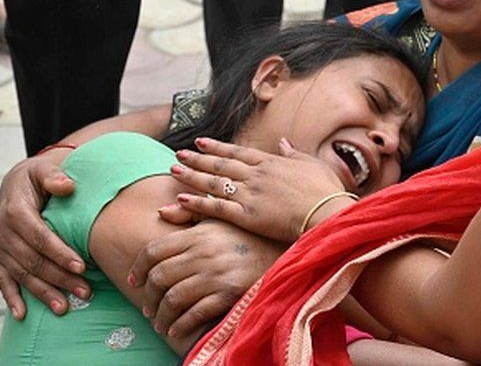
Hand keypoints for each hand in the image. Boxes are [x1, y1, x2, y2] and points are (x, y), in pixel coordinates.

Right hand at [0, 149, 89, 318]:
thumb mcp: (41, 170)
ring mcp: (0, 248)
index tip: (81, 266)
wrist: (12, 185)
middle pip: (33, 260)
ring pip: (22, 274)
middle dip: (60, 278)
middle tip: (85, 291)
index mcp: (16, 212)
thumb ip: (54, 176)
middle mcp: (4, 233)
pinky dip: (11, 298)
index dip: (60, 252)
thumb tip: (67, 185)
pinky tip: (22, 314)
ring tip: (64, 307)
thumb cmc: (32, 178)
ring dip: (42, 292)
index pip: (40, 236)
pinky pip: (3, 280)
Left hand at [127, 219, 284, 337]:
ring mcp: (216, 274)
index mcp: (199, 234)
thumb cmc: (251, 235)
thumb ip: (190, 214)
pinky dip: (180, 325)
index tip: (134, 280)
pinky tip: (176, 329)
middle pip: (160, 277)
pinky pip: (195, 313)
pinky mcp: (228, 292)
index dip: (138, 267)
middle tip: (147, 307)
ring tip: (160, 321)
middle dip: (148, 297)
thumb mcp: (221, 218)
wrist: (286, 250)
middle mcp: (204, 253)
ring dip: (161, 315)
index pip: (154, 251)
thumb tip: (161, 212)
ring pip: (173, 298)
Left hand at [169, 137, 348, 240]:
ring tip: (174, 170)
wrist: (328, 212)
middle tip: (179, 154)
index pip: (238, 151)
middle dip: (198, 158)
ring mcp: (250, 194)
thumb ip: (294, 153)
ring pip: (214, 183)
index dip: (218, 146)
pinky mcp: (247, 215)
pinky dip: (198, 202)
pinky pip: (217, 207)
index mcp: (272, 162)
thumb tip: (283, 143)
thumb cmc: (326, 191)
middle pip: (221, 164)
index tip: (201, 141)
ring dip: (192, 176)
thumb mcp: (312, 164)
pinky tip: (181, 199)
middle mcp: (257, 175)